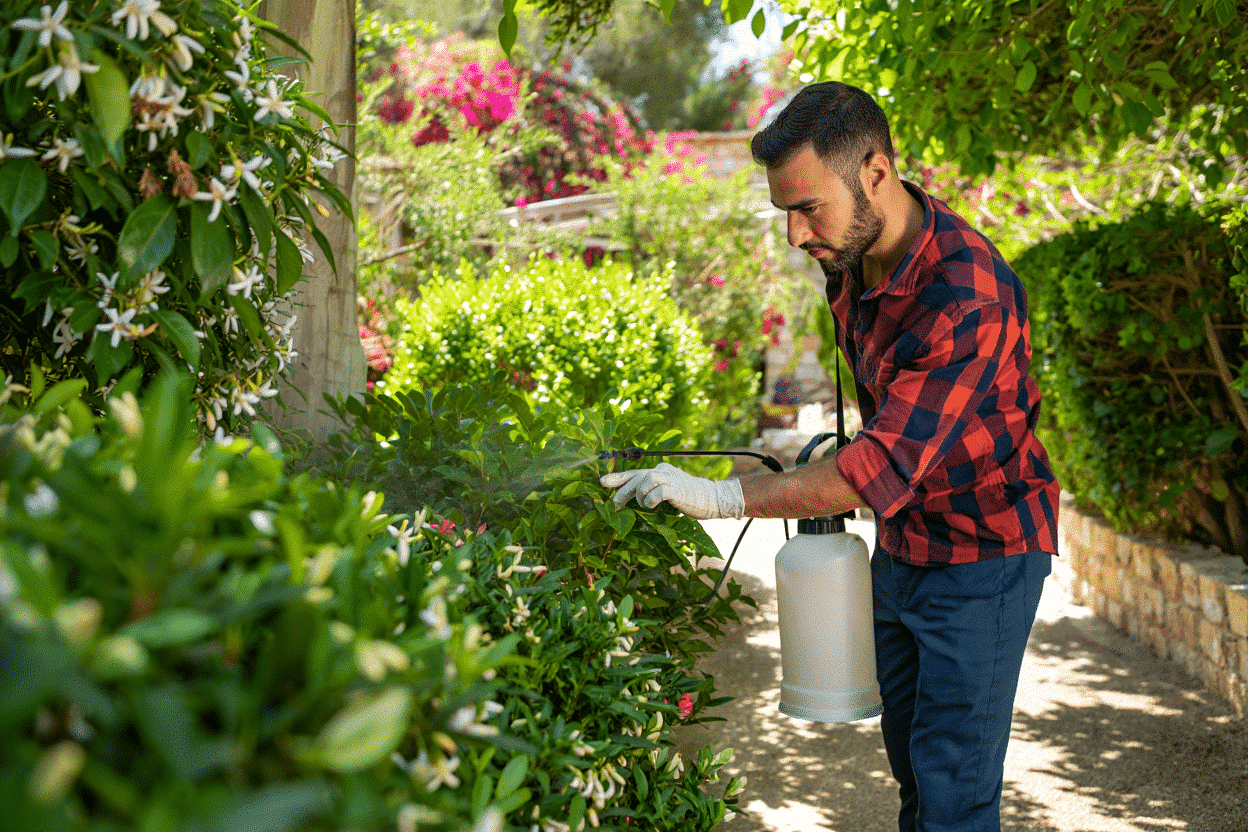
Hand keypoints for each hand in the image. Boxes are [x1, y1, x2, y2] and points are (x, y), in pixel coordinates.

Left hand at [599, 462, 744, 519]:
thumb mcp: (667, 490)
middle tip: (614, 504)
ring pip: (645, 480)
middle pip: (636, 477)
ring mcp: (670, 479)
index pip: (634, 472)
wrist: (712, 498)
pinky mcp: (677, 489)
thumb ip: (650, 490)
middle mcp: (663, 471)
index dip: (617, 477)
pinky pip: (658, 492)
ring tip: (644, 504)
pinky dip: (651, 500)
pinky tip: (652, 505)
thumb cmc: (688, 497)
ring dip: (639, 495)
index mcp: (659, 470)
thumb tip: (630, 497)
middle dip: (622, 491)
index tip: (602, 482)